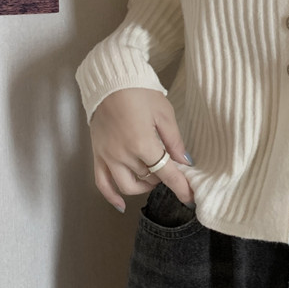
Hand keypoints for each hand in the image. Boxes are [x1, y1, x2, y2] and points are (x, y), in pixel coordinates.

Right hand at [88, 87, 194, 212]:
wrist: (111, 82)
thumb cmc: (140, 94)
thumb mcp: (164, 114)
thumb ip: (174, 141)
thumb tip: (186, 162)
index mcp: (142, 143)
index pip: (166, 174)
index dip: (180, 187)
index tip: (191, 198)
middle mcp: (123, 155)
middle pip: (148, 179)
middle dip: (162, 178)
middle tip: (170, 169)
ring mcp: (107, 157)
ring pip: (127, 186)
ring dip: (143, 186)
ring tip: (152, 174)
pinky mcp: (97, 155)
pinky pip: (102, 183)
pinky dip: (111, 197)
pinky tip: (121, 205)